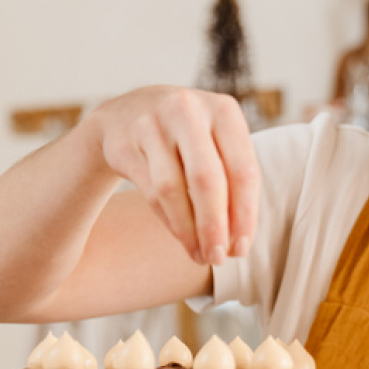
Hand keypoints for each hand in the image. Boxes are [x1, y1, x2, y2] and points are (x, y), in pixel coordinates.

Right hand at [89, 86, 259, 265]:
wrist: (126, 115)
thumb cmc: (187, 139)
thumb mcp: (217, 145)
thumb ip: (233, 184)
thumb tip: (237, 243)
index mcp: (224, 111)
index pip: (243, 170)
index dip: (245, 215)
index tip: (241, 248)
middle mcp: (188, 111)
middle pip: (207, 179)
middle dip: (215, 226)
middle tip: (219, 258)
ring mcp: (152, 123)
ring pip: (173, 189)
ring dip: (188, 230)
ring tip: (200, 255)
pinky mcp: (124, 142)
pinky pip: (150, 191)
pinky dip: (169, 221)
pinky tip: (181, 237)